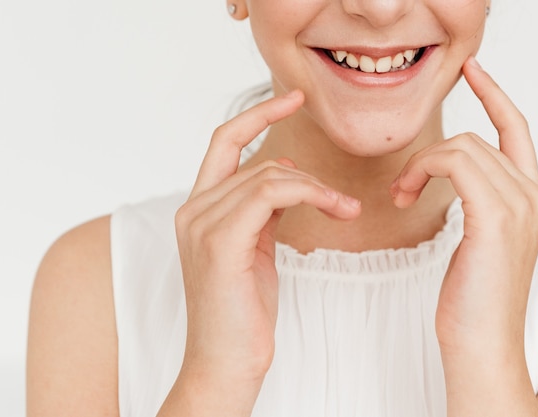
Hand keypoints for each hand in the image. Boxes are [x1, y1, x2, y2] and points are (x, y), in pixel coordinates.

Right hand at [173, 90, 360, 404]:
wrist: (226, 363)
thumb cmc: (242, 312)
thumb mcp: (254, 249)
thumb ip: (261, 210)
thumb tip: (287, 176)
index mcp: (199, 208)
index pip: (224, 141)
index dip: (258, 114)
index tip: (294, 98)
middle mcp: (192, 210)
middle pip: (256, 160)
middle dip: (305, 174)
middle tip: (340, 202)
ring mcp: (201, 224)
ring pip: (267, 174)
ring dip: (315, 187)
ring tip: (344, 209)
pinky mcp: (220, 242)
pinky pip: (269, 193)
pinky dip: (309, 194)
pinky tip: (335, 210)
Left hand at [391, 57, 537, 357]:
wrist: (481, 345)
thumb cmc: (472, 301)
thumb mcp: (475, 242)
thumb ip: (474, 203)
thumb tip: (443, 177)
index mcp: (529, 198)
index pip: (516, 129)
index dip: (494, 95)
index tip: (472, 70)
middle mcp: (531, 194)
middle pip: (475, 139)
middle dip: (429, 155)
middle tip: (403, 187)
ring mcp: (518, 204)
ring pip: (460, 147)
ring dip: (420, 166)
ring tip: (402, 195)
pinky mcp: (495, 217)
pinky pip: (453, 162)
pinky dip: (422, 170)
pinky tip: (406, 195)